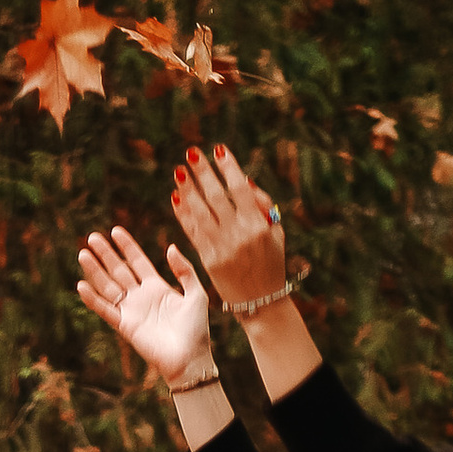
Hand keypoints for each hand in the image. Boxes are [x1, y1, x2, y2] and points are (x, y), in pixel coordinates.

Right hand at [77, 224, 214, 388]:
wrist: (189, 359)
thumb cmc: (196, 330)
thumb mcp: (196, 294)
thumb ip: (184, 270)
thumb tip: (170, 247)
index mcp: (158, 288)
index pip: (138, 261)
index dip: (127, 246)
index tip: (115, 230)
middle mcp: (141, 297)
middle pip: (119, 270)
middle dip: (106, 254)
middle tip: (92, 237)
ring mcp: (131, 311)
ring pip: (108, 286)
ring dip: (95, 271)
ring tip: (83, 254)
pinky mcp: (124, 326)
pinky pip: (105, 310)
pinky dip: (93, 299)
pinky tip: (82, 285)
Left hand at [171, 145, 287, 312]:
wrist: (261, 302)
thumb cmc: (271, 262)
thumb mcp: (277, 234)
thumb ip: (263, 206)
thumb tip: (244, 179)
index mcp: (258, 225)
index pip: (241, 189)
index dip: (229, 168)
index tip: (218, 149)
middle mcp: (239, 234)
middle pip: (217, 197)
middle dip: (203, 173)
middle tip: (191, 153)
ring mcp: (222, 247)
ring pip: (201, 212)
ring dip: (188, 190)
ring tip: (178, 171)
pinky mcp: (208, 259)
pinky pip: (193, 231)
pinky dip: (183, 214)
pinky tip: (176, 198)